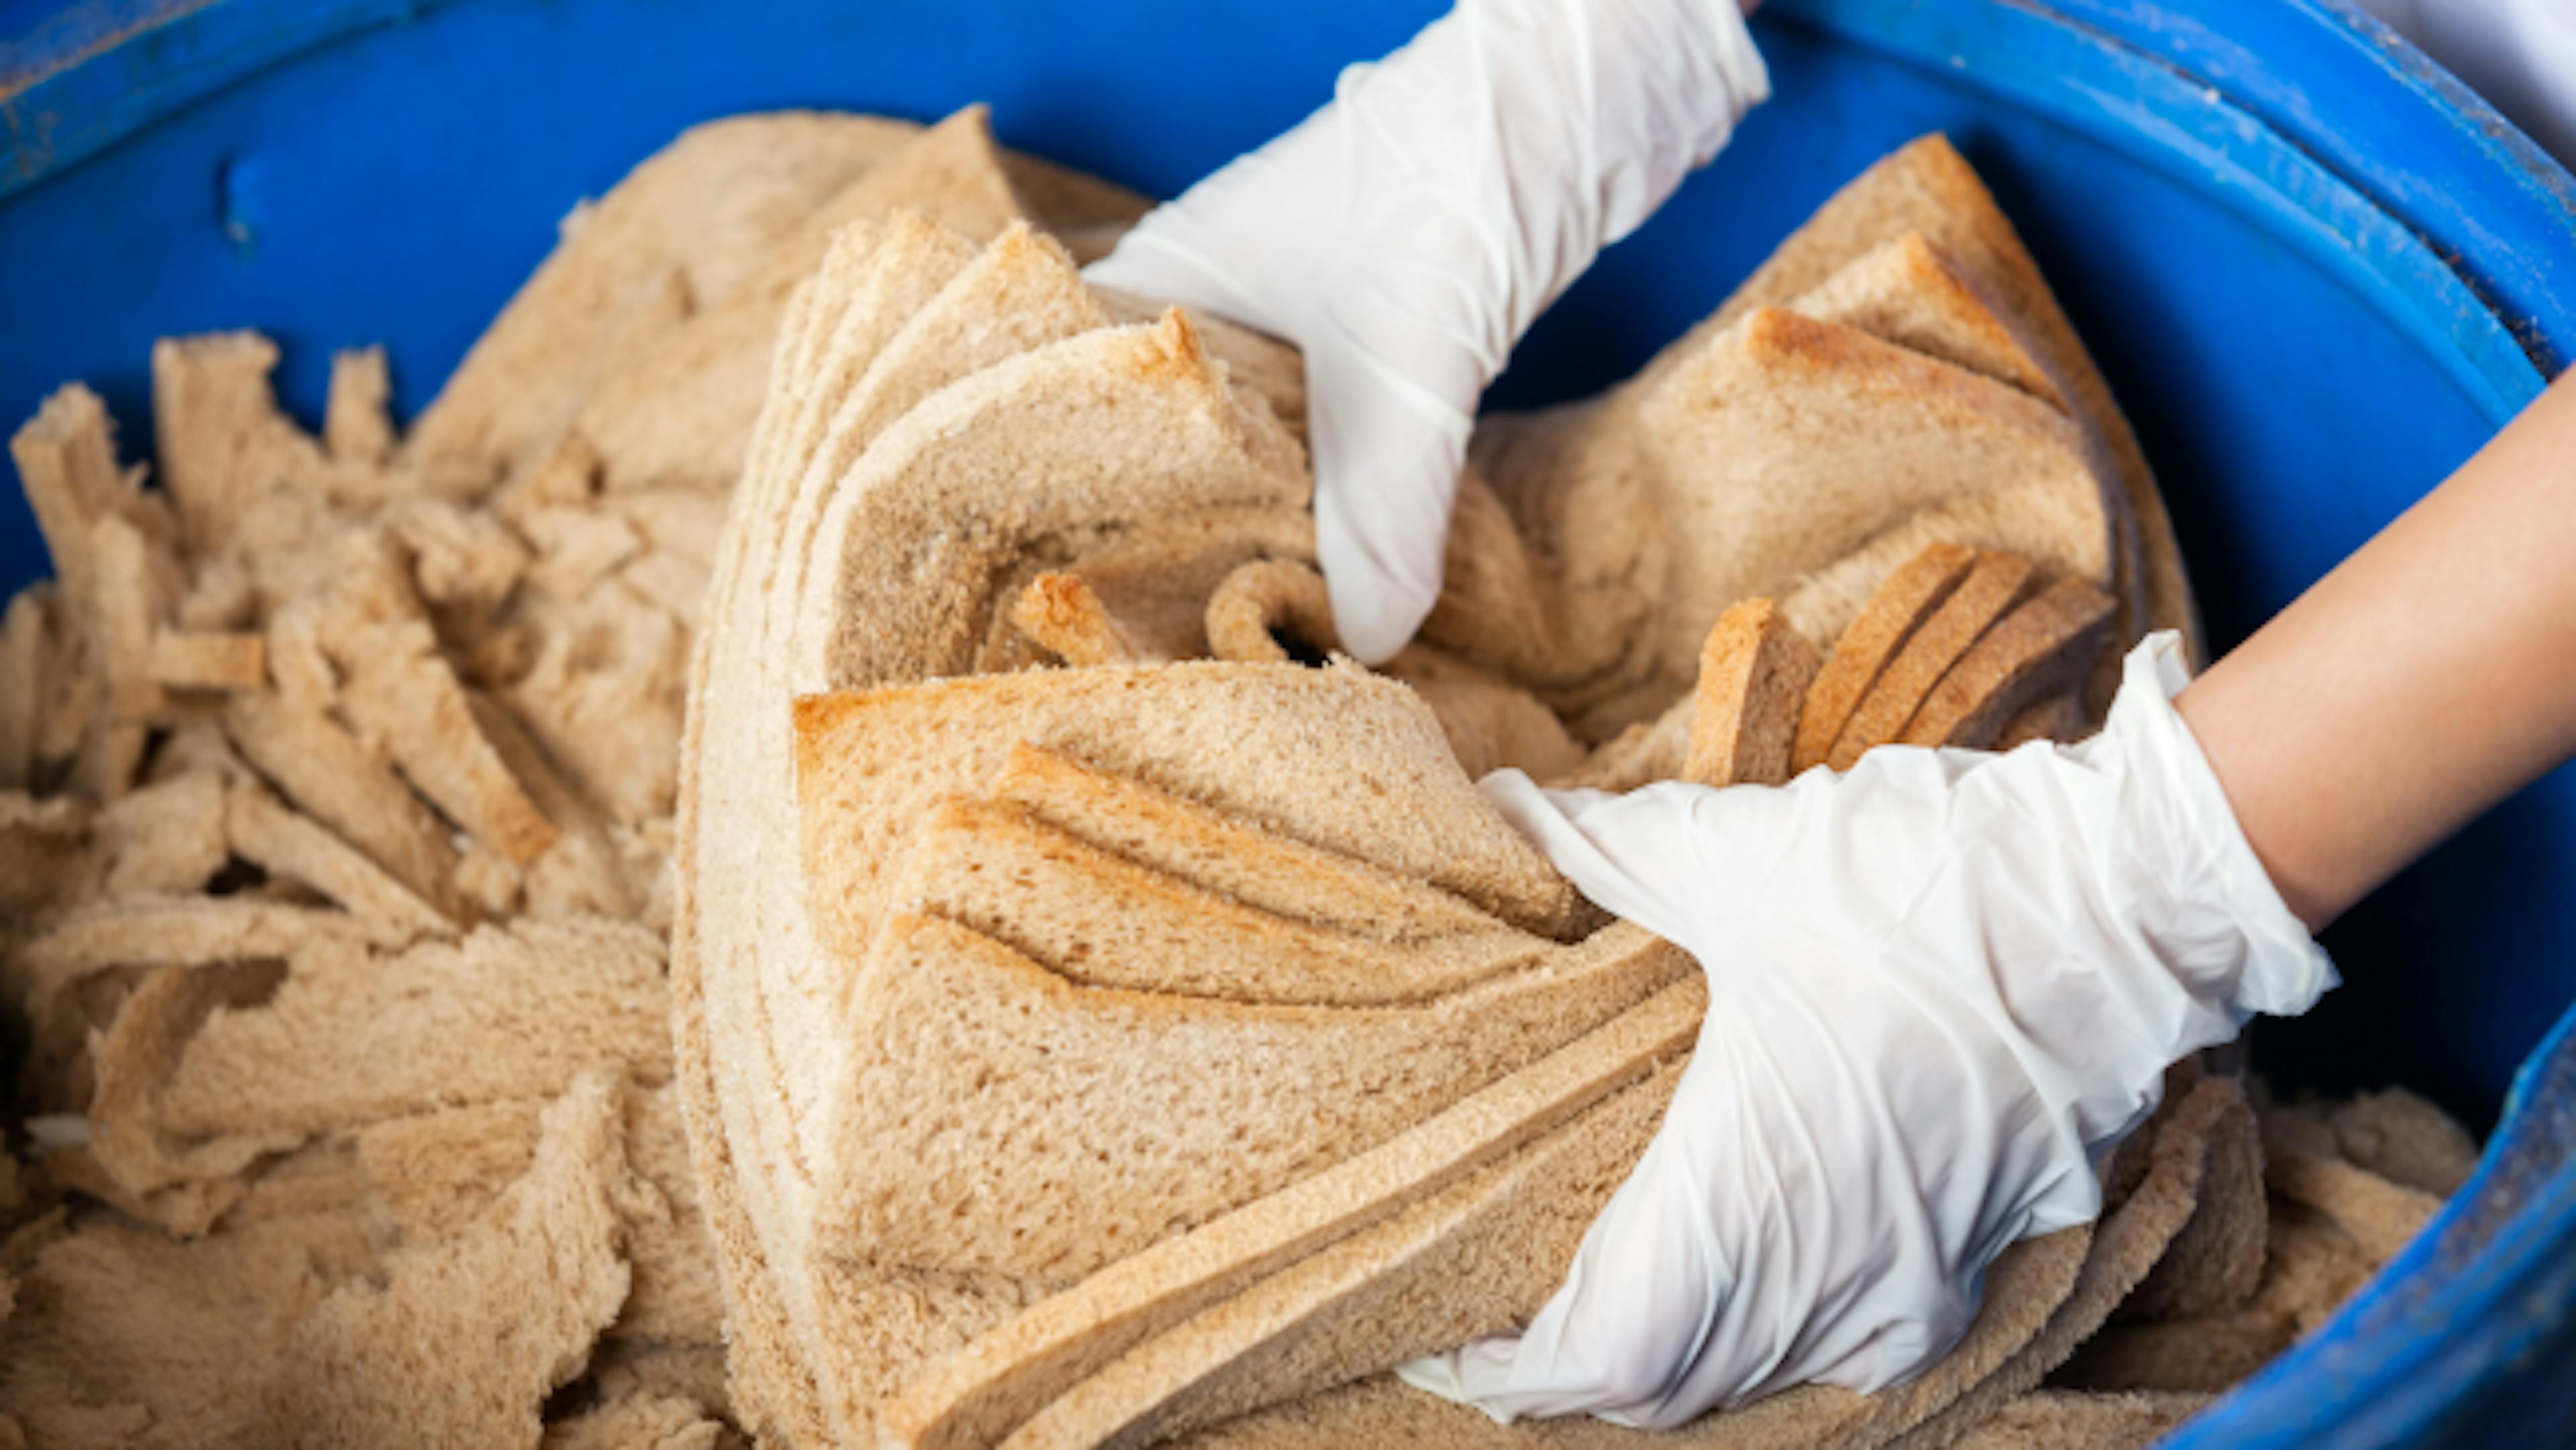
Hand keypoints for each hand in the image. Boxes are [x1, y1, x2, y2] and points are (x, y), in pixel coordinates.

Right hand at [1084, 0, 1768, 662]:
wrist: (1569, 107)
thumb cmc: (1447, 188)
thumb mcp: (1407, 365)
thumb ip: (1383, 507)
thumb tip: (1368, 643)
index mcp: (1154, 288)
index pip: (1065, 412)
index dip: (1069, 513)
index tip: (1078, 605)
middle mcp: (1194, 313)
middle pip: (1149, 455)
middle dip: (1163, 549)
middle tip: (1163, 651)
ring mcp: (1271, 336)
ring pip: (1234, 464)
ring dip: (1247, 541)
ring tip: (1235, 639)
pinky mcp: (1347, 360)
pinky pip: (1307, 460)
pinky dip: (1314, 518)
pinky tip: (1324, 586)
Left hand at [1397, 634, 2333, 1424]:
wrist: (2123, 901)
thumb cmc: (1919, 884)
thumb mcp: (1731, 853)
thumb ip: (1596, 845)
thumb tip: (1498, 806)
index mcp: (1747, 1193)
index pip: (1598, 1355)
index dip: (1508, 1366)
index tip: (1445, 1341)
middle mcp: (1827, 1275)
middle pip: (1663, 1385)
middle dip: (1573, 1367)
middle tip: (1498, 1319)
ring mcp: (1911, 1282)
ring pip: (1753, 1377)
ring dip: (1668, 1356)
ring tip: (1594, 1301)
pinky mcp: (1972, 1263)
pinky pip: (1843, 1349)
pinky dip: (1766, 1341)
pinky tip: (1731, 1284)